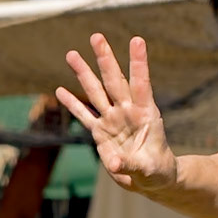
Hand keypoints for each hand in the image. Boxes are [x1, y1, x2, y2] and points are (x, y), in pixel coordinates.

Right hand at [55, 34, 176, 193]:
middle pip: (114, 81)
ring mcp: (112, 121)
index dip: (139, 63)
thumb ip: (130, 164)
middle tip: (97, 36)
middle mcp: (128, 112)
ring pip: (96, 93)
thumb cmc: (156, 171)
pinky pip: (84, 116)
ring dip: (84, 74)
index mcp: (147, 115)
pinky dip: (72, 104)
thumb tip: (113, 164)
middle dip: (105, 59)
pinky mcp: (100, 133)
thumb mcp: (148, 170)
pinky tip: (60, 90)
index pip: (142, 84)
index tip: (137, 40)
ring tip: (72, 54)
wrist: (150, 180)